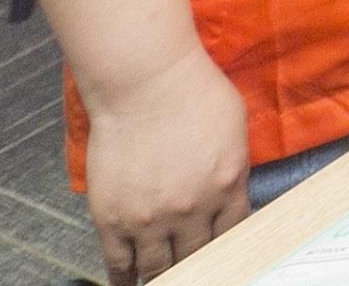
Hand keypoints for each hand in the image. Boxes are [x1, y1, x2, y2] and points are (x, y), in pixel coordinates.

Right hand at [81, 47, 252, 285]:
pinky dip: (124, 278)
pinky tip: (127, 283)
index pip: (234, 235)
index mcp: (228, 187)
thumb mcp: (235, 127)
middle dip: (198, 264)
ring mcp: (151, 219)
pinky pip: (119, 262)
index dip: (228, 248)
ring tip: (163, 279)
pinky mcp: (113, 219)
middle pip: (198, 255)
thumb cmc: (192, 90)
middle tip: (194, 268)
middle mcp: (193, 210)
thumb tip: (232, 190)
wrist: (143, 82)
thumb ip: (235, 166)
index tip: (223, 254)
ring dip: (162, 275)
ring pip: (159, 267)